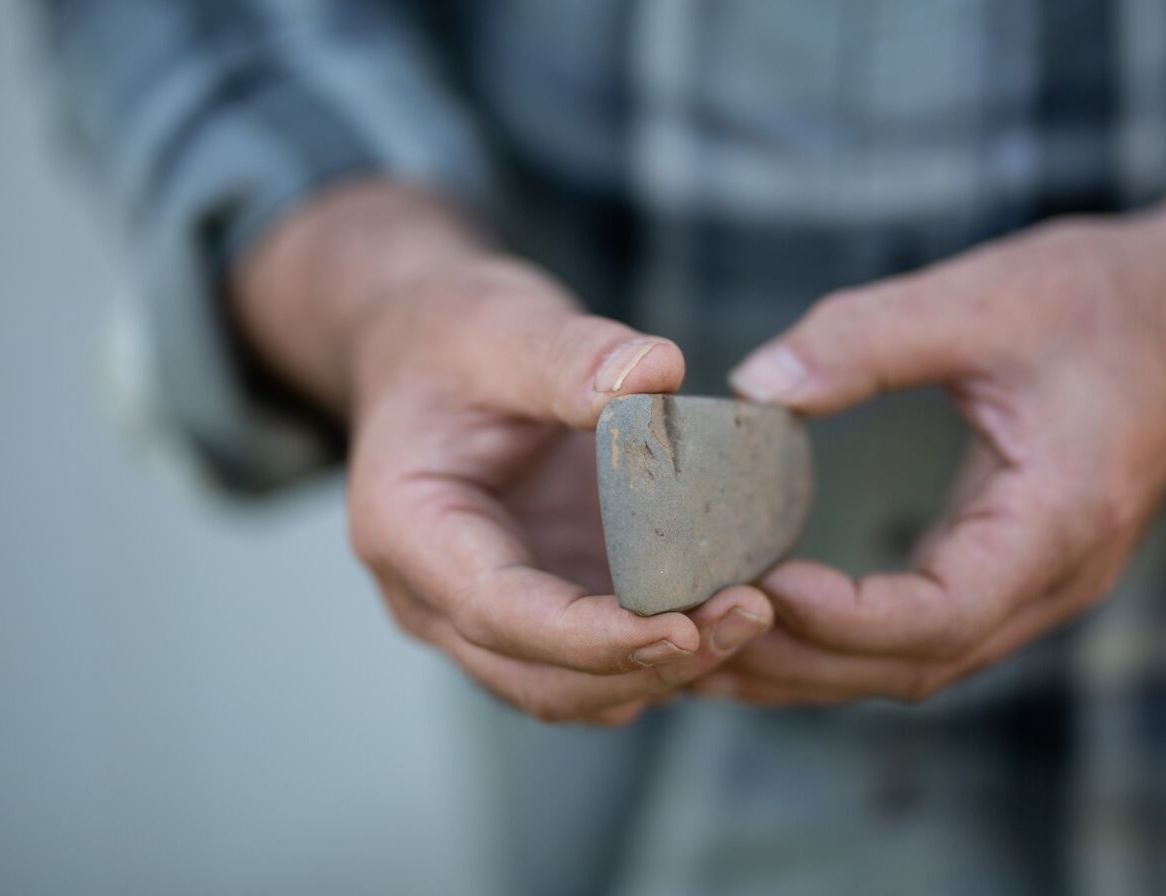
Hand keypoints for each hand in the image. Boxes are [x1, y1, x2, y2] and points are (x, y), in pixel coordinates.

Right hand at [233, 181, 772, 723]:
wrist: (432, 357)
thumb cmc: (453, 341)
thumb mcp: (500, 326)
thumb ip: (570, 355)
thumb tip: (659, 372)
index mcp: (409, 531)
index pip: (498, 612)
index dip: (591, 636)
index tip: (681, 628)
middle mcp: (440, 598)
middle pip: (543, 679)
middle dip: (646, 666)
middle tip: (749, 614)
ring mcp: (496, 616)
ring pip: (580, 691)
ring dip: (667, 672)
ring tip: (756, 614)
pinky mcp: (548, 609)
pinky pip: (609, 662)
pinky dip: (671, 654)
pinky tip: (736, 608)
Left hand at [695, 180, 1165, 705]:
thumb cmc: (1104, 299)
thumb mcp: (983, 298)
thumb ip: (866, 339)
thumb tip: (753, 385)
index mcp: (1060, 521)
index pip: (944, 614)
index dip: (843, 618)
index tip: (756, 582)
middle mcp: (1052, 578)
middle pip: (913, 665)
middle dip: (798, 658)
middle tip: (689, 629)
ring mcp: (1033, 584)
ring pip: (911, 664)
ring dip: (807, 664)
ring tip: (699, 643)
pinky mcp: (1007, 567)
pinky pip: (917, 633)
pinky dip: (838, 639)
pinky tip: (767, 615)